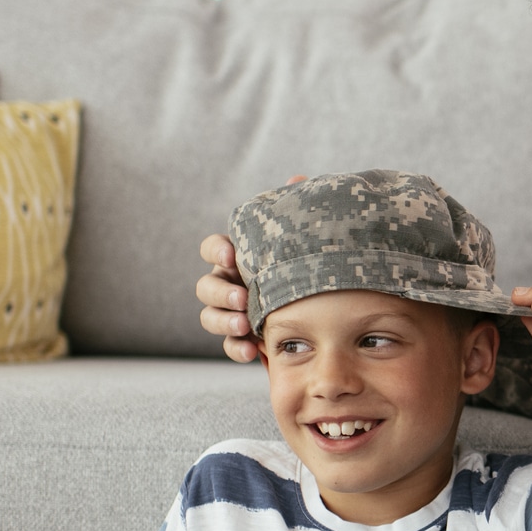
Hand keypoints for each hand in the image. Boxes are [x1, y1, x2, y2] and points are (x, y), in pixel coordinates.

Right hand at [197, 176, 305, 364]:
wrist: (325, 307)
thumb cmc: (307, 264)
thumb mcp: (304, 240)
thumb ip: (297, 210)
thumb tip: (297, 179)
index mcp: (238, 257)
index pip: (213, 248)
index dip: (216, 251)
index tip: (231, 255)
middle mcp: (229, 283)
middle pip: (206, 286)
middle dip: (220, 292)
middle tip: (242, 298)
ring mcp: (232, 312)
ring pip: (209, 316)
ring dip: (223, 321)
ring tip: (244, 325)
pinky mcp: (242, 339)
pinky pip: (229, 345)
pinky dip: (236, 348)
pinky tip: (251, 351)